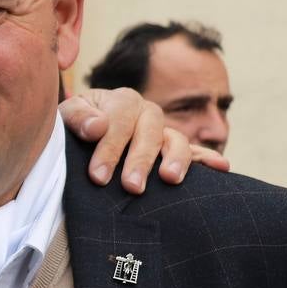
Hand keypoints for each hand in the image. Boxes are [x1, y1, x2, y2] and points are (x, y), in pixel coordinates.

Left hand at [60, 88, 210, 193]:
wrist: (79, 136)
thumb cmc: (72, 127)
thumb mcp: (65, 118)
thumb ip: (77, 117)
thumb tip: (98, 127)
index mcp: (120, 100)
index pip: (119, 119)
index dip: (109, 147)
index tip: (98, 176)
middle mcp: (145, 113)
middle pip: (149, 131)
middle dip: (140, 160)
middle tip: (131, 187)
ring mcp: (162, 131)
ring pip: (175, 140)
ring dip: (175, 159)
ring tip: (170, 179)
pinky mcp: (171, 150)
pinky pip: (194, 153)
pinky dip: (207, 158)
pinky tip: (222, 167)